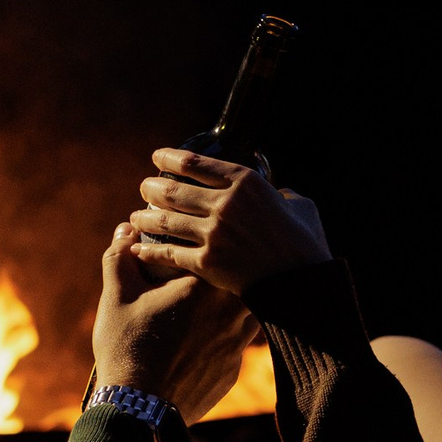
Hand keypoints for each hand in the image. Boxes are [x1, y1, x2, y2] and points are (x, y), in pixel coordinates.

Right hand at [94, 221, 259, 422]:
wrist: (138, 410)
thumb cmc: (126, 348)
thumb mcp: (116, 296)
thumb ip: (122, 255)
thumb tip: (126, 230)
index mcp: (204, 287)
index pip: (220, 251)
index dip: (212, 242)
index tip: (201, 240)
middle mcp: (230, 314)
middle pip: (243, 280)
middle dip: (229, 273)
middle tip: (206, 271)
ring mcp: (236, 346)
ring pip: (247, 313)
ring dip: (232, 305)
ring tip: (209, 303)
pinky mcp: (232, 373)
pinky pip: (236, 346)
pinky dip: (224, 338)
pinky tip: (204, 339)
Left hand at [125, 148, 330, 296]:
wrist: (303, 283)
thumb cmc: (306, 243)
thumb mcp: (299, 205)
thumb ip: (280, 195)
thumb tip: (276, 194)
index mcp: (245, 182)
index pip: (195, 164)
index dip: (169, 158)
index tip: (157, 158)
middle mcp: (225, 204)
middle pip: (173, 190)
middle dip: (151, 187)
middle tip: (144, 188)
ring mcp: (213, 234)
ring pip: (165, 220)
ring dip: (144, 217)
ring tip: (135, 216)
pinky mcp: (207, 263)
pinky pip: (168, 253)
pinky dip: (149, 250)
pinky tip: (138, 249)